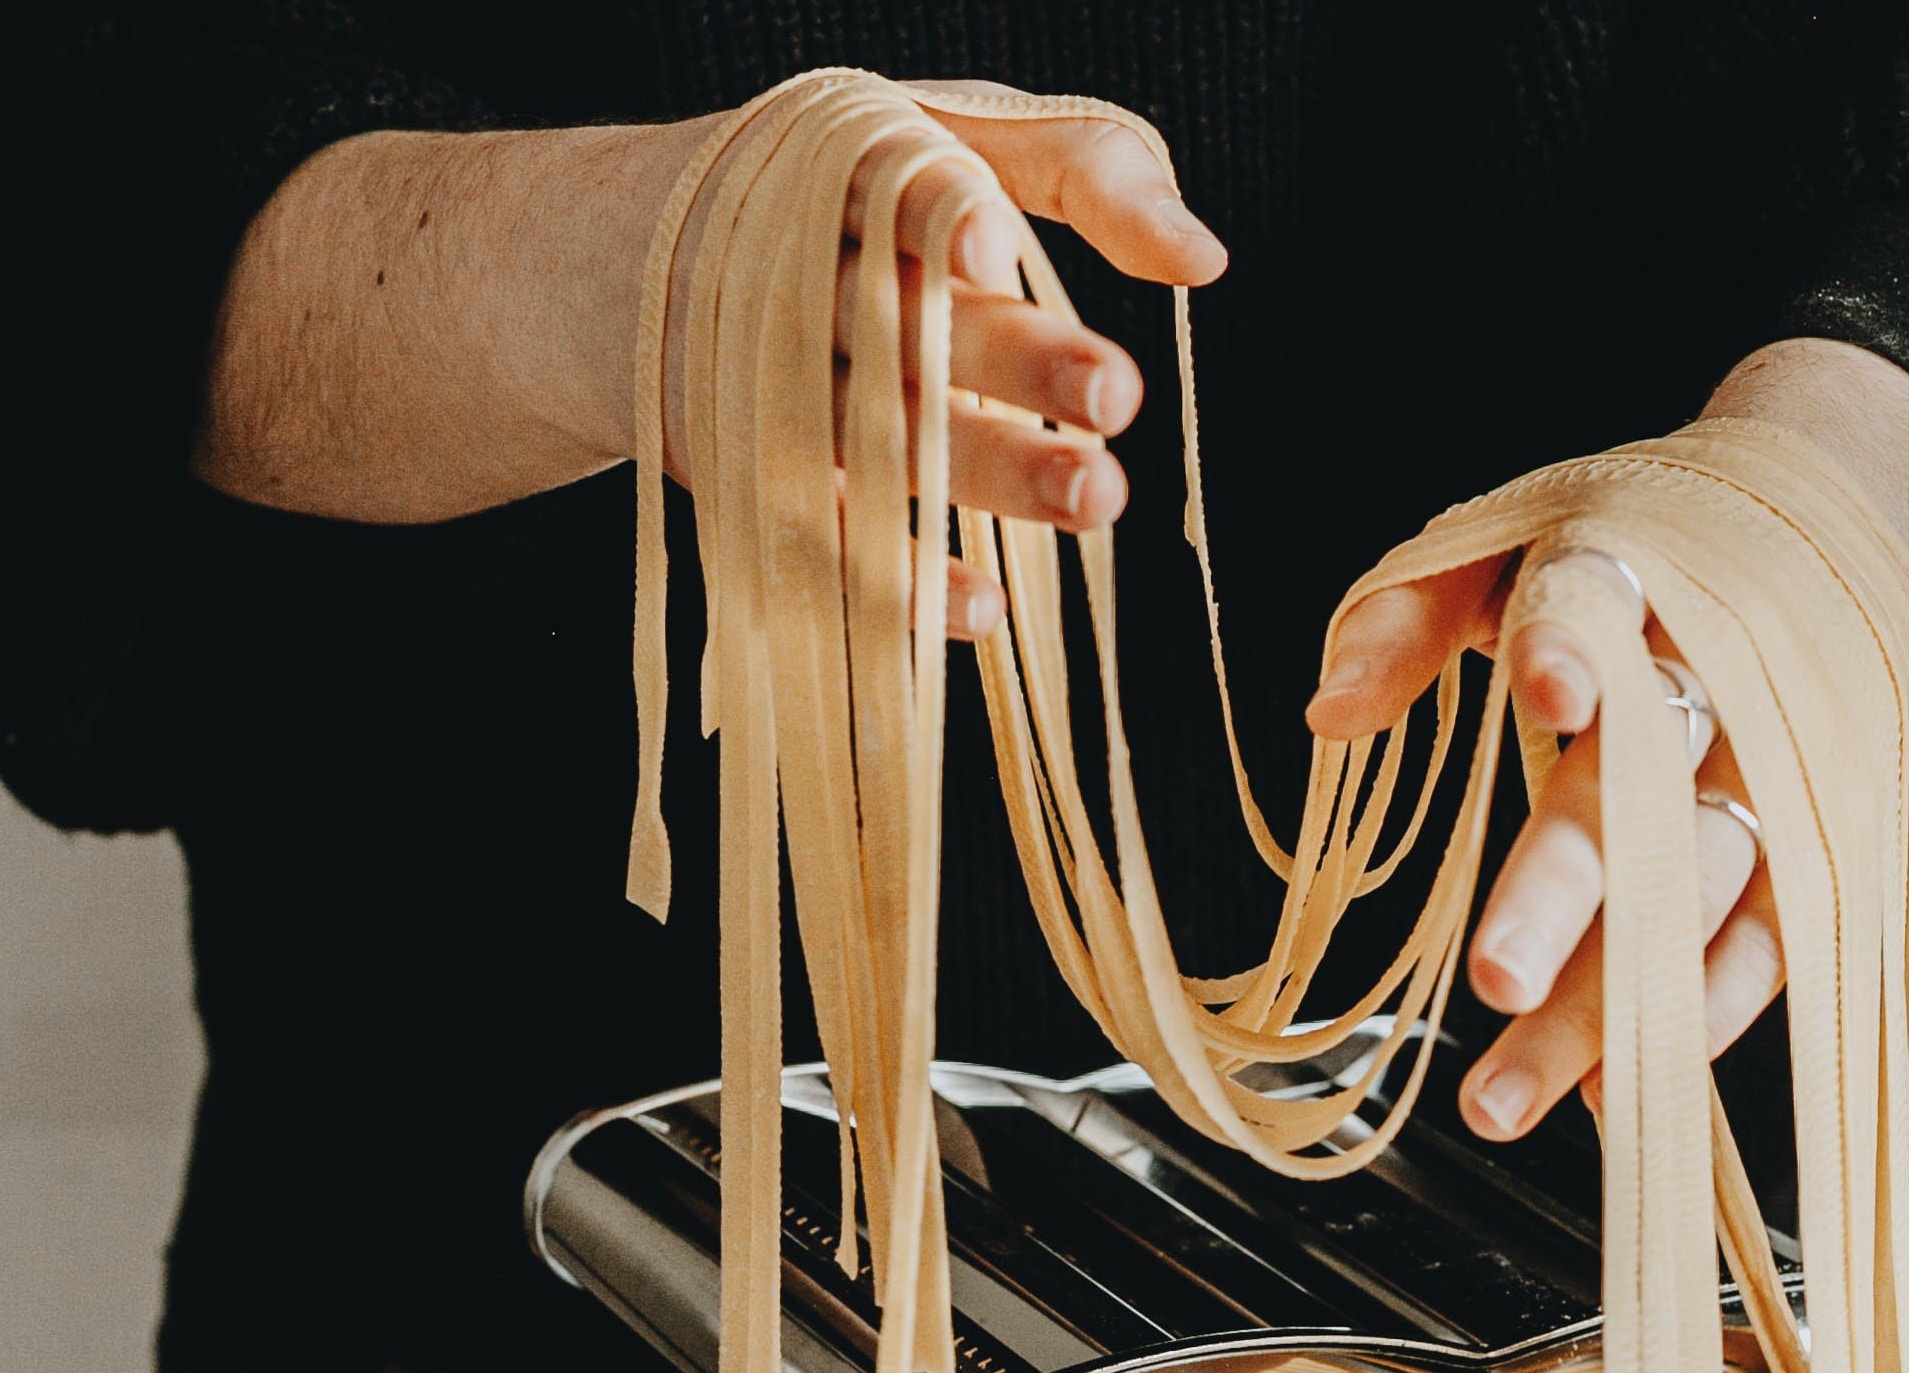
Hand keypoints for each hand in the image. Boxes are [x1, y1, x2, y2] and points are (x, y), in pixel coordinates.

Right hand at [669, 80, 1228, 638]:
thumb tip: (1205, 258)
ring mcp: (762, 383)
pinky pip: (821, 539)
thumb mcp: (942, 138)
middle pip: (908, 318)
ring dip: (991, 467)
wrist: (612, 264)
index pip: (898, 180)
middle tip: (1116, 391)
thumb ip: (1079, 167)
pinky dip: (900, 579)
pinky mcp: (742, 480)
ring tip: (1097, 495)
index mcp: (843, 168)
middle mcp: (796, 273)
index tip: (998, 247)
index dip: (941, 212)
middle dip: (1014, 356)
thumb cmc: (836, 198)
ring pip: (881, 433)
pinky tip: (984, 608)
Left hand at [1304, 338, 1908, 1139]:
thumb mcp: (1507, 541)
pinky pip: (1770, 945)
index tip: (1543, 692)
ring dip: (1612, 1005)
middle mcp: (1714, 679)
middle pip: (1644, 790)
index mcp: (1627, 581)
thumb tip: (1329, 714)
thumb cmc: (1643, 545)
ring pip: (1699, 895)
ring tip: (1513, 1094)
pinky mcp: (1825, 839)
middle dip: (1569, 892)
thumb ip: (1406, 620)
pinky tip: (1614, 1088)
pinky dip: (1699, 1021)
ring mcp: (1779, 767)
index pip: (1598, 607)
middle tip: (1496, 978)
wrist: (1833, 511)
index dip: (1571, 650)